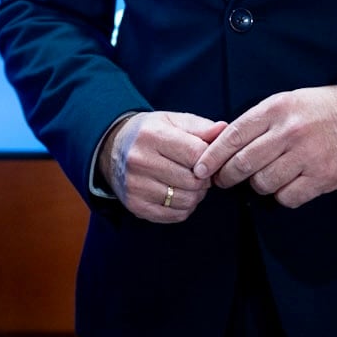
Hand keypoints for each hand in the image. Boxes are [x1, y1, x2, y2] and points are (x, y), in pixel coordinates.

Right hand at [106, 111, 227, 222]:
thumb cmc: (150, 133)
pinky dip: (183, 207)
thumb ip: (200, 127)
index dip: (209, 158)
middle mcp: (140, 160)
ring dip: (195, 195)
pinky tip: (177, 194)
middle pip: (194, 180)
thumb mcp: (172, 121)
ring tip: (188, 183)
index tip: (206, 158)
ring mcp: (136, 185)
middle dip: (203, 179)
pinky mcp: (135, 205)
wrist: (112, 147)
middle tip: (198, 173)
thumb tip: (224, 130)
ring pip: (186, 200)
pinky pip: (175, 215)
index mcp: (151, 135)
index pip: (196, 153)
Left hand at [191, 86, 336, 207]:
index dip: (211, 156)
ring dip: (257, 186)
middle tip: (223, 181)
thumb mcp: (286, 102)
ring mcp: (306, 156)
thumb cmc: (320, 110)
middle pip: (242, 164)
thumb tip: (223, 146)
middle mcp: (288, 132)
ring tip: (261, 180)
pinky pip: (287, 197)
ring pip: (262, 183)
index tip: (200, 169)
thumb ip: (257, 122)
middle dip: (227, 177)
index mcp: (275, 110)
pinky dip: (281, 197)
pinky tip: (285, 187)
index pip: (232, 136)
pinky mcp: (322, 177)